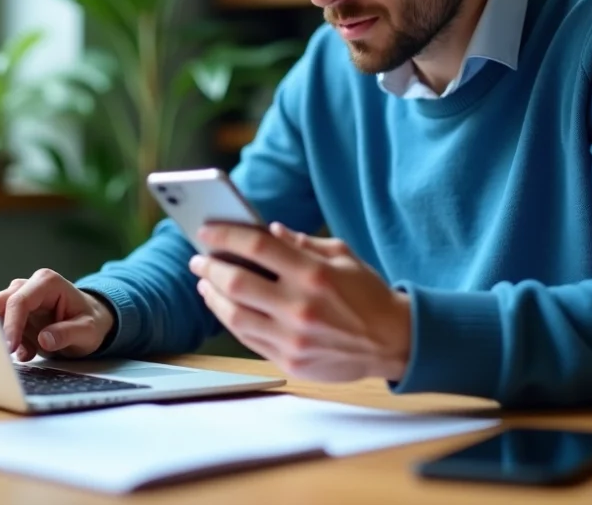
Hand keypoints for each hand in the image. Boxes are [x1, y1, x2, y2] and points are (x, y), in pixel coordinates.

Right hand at [0, 268, 114, 360]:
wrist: (89, 323)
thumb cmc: (90, 322)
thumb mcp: (88, 331)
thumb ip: (68, 333)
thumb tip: (44, 339)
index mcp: (48, 283)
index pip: (20, 301)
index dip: (11, 325)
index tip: (10, 348)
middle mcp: (29, 285)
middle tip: (1, 351)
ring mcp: (19, 298)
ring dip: (4, 337)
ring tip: (27, 352)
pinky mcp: (14, 313)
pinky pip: (1, 326)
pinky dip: (9, 342)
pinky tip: (29, 352)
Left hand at [189, 223, 410, 382]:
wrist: (393, 340)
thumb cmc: (367, 293)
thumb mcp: (342, 256)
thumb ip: (303, 242)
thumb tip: (268, 230)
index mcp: (315, 274)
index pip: (258, 247)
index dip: (226, 236)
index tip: (206, 230)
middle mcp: (301, 307)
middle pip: (237, 282)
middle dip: (210, 267)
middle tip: (199, 258)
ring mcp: (294, 338)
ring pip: (234, 315)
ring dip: (212, 296)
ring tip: (205, 282)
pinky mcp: (291, 361)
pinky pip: (248, 339)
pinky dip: (231, 319)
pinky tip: (225, 306)